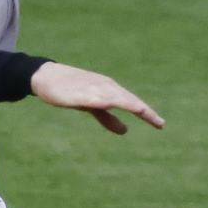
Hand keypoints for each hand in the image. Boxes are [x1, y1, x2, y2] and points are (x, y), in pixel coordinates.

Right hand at [30, 62, 164, 133]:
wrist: (47, 76)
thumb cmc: (72, 90)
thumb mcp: (93, 106)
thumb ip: (108, 118)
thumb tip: (126, 131)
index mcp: (110, 90)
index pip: (132, 102)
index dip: (147, 114)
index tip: (161, 124)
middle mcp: (105, 87)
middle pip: (128, 99)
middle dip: (143, 110)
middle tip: (159, 122)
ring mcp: (92, 88)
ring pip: (114, 96)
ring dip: (128, 103)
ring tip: (142, 111)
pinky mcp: (78, 93)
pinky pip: (93, 97)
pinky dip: (103, 100)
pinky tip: (110, 103)